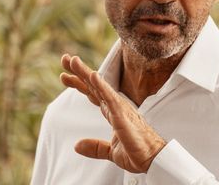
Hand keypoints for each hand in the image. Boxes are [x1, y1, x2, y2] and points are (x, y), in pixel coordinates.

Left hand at [60, 54, 166, 173]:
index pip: (93, 93)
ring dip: (86, 73)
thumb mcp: (112, 152)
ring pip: (99, 87)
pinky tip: (93, 76)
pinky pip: (110, 97)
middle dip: (79, 71)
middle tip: (64, 58)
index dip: (79, 83)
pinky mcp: (123, 115)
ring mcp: (119, 108)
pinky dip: (101, 86)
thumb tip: (77, 146)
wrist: (153, 160)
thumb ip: (95, 147)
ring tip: (73, 61)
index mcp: (112, 112)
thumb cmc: (138, 153)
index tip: (64, 75)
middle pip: (94, 85)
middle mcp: (115, 106)